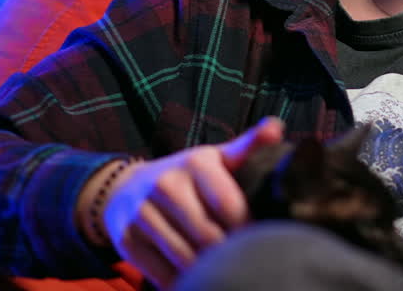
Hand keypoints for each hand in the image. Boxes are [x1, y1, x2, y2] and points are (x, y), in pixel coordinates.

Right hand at [91, 117, 284, 288]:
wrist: (128, 188)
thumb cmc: (188, 175)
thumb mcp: (217, 157)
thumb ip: (248, 147)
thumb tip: (276, 128)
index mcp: (196, 162)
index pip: (230, 205)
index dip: (248, 228)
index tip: (258, 238)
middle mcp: (166, 185)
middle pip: (209, 236)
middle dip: (229, 253)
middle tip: (243, 261)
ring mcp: (142, 213)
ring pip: (185, 259)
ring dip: (206, 271)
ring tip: (221, 270)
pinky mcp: (126, 239)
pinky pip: (161, 274)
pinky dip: (181, 283)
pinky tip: (195, 278)